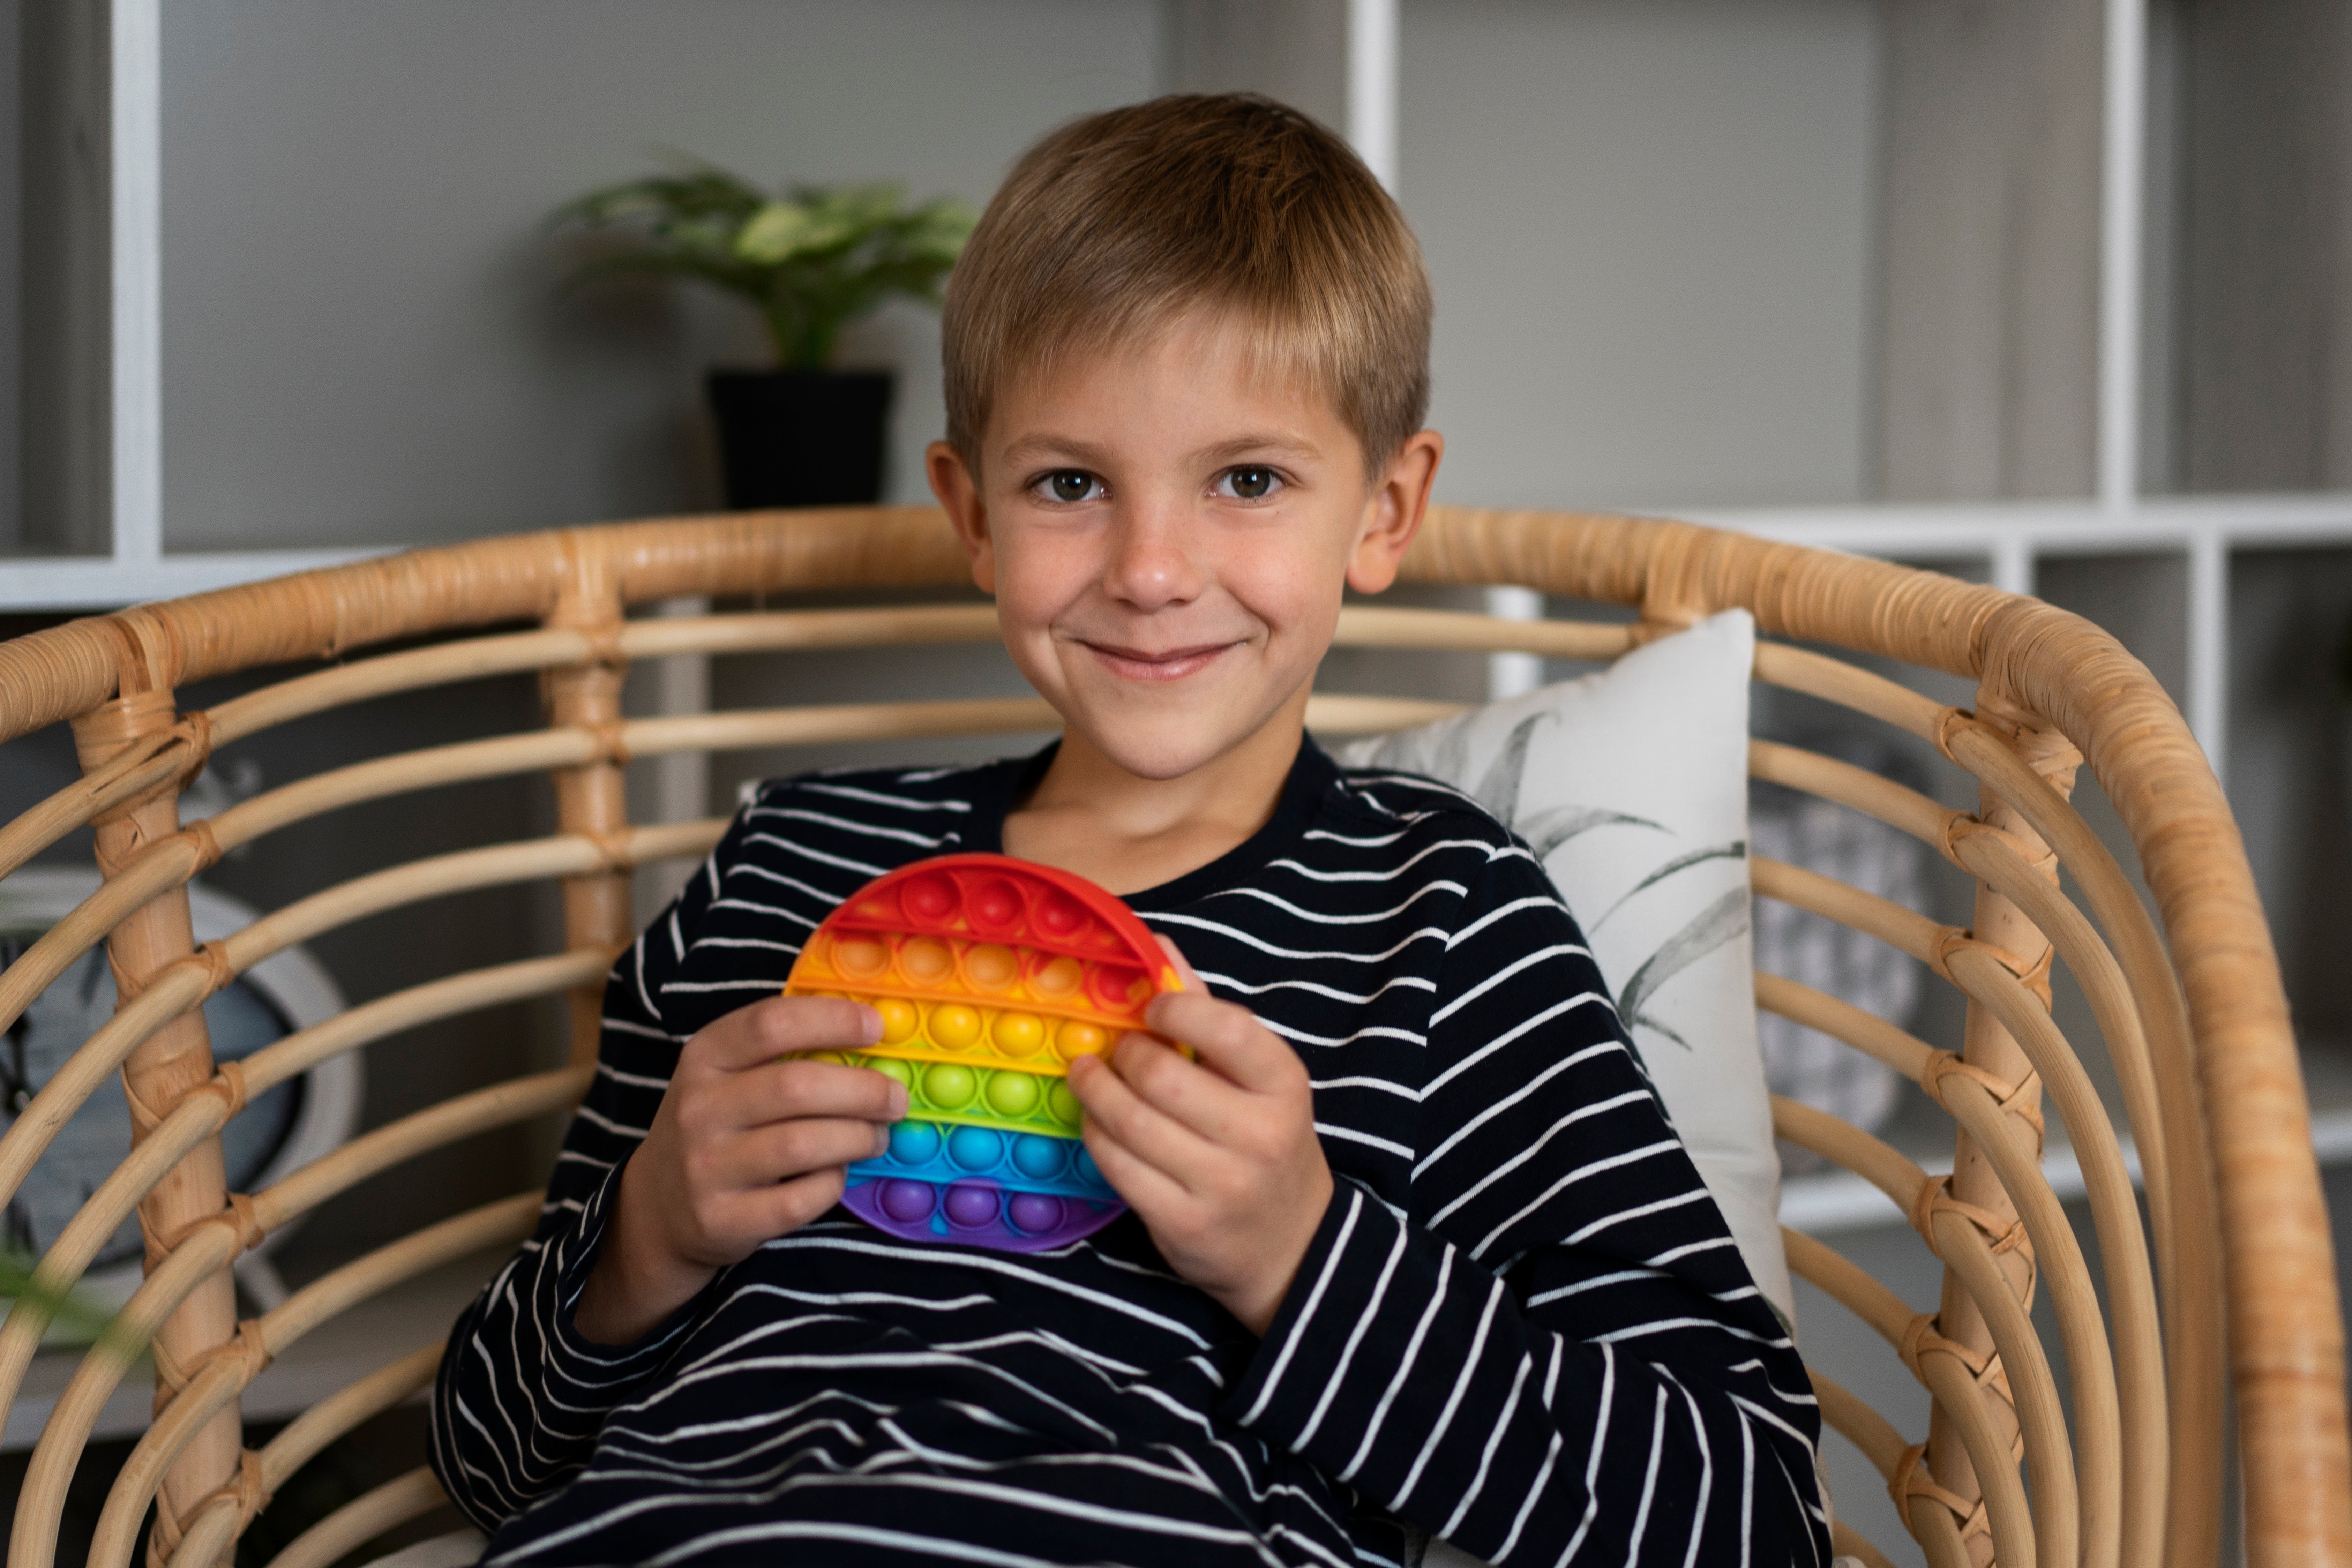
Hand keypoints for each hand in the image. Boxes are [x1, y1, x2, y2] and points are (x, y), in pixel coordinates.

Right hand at [575, 995, 904, 1343]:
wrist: (659, 1208)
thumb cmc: (717, 1127)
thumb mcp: (728, 1075)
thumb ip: (785, 1050)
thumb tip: (874, 1029)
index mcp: (704, 1057)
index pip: (770, 1023)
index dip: (832, 1020)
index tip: (878, 1026)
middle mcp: (699, 1108)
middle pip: (797, 1086)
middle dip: (864, 1090)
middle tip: (896, 1097)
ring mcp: (706, 1167)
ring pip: (803, 1144)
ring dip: (857, 1137)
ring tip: (877, 1135)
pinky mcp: (722, 1219)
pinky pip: (800, 1198)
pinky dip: (833, 1183)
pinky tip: (838, 1173)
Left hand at [1067, 938, 1331, 1333]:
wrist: (1290, 1243)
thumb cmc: (1265, 1140)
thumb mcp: (1257, 1079)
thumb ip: (1208, 1013)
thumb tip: (1159, 945)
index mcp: (1284, 1085)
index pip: (1226, 1029)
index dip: (1175, 1009)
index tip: (1152, 1008)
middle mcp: (1259, 1135)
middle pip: (1162, 1077)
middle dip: (1124, 1053)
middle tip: (1113, 1048)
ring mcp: (1221, 1183)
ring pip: (1131, 1123)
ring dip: (1096, 1091)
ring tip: (1088, 1075)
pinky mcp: (1183, 1222)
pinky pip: (1118, 1166)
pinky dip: (1096, 1136)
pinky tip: (1097, 1123)